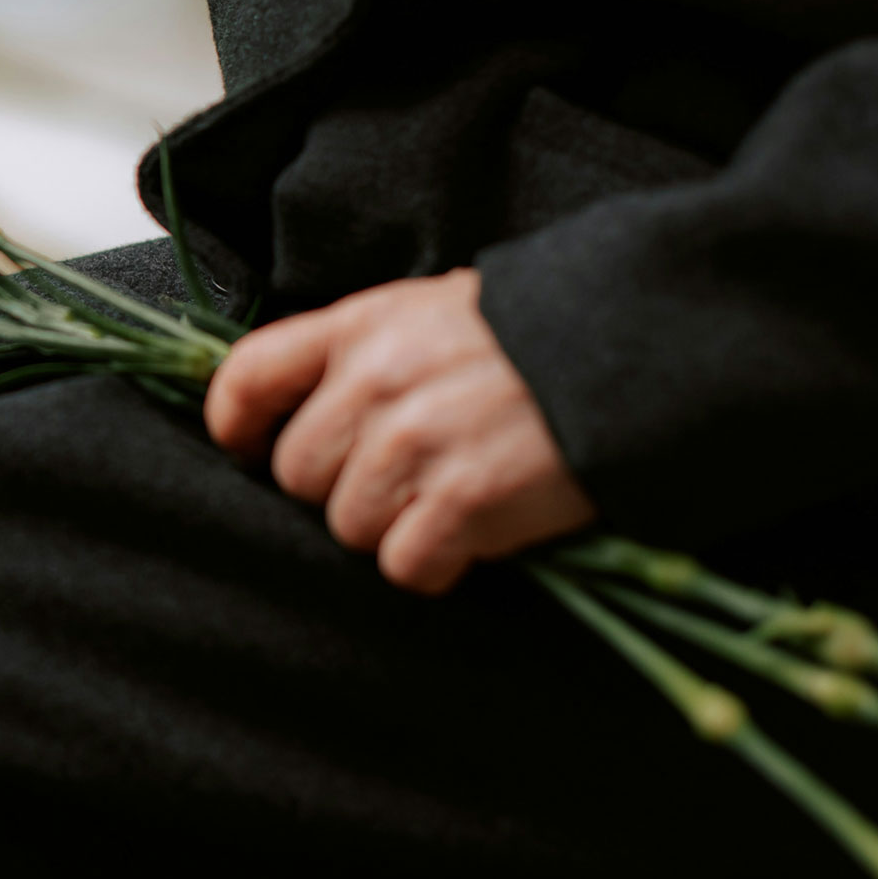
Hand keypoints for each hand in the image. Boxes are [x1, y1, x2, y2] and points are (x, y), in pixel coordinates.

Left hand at [201, 269, 595, 593]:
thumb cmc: (532, 338)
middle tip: (405, 476)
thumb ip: (360, 355)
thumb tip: (299, 415)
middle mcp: (374, 383)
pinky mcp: (462, 501)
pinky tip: (474, 533)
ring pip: (348, 526)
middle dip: (342, 488)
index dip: (238, 426)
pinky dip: (437, 563)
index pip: (247, 378)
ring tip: (450, 495)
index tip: (253, 449)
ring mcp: (415, 443)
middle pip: (297, 474)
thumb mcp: (430, 313)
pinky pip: (405, 565)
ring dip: (395, 527)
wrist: (639, 348)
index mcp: (359, 327)